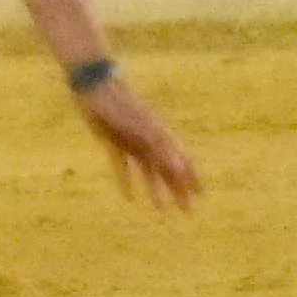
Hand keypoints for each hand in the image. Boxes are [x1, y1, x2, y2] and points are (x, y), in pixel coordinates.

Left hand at [71, 67, 200, 207]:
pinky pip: (122, 165)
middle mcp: (148, 140)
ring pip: (147, 170)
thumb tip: (181, 168)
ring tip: (162, 209)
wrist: (94, 86)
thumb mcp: (143, 129)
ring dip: (156, 189)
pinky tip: (129, 197)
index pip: (181, 160)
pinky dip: (126, 181)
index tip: (201, 196)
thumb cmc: (122, 106)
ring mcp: (131, 141)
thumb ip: (162, 148)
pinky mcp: (113, 141)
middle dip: (178, 189)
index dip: (191, 177)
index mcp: (160, 135)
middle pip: (167, 169)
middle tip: (187, 211)